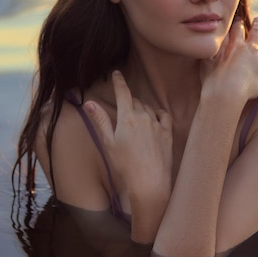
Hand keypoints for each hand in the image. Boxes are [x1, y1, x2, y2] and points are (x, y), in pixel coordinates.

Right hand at [84, 71, 172, 200]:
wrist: (149, 183)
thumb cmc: (125, 166)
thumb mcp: (108, 143)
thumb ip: (100, 121)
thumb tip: (89, 103)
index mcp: (127, 118)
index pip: (123, 92)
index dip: (119, 81)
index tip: (116, 73)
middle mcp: (144, 117)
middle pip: (134, 101)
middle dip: (128, 100)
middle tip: (122, 107)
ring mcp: (157, 124)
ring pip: (148, 108)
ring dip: (141, 108)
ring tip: (135, 117)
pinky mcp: (168, 133)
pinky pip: (163, 115)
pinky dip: (157, 113)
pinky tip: (153, 118)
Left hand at [200, 17, 257, 100]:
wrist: (226, 92)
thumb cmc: (249, 84)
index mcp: (252, 49)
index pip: (257, 33)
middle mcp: (236, 47)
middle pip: (238, 30)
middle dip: (239, 24)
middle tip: (239, 19)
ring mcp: (221, 53)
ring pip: (222, 37)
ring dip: (223, 31)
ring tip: (223, 26)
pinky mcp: (208, 62)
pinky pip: (208, 50)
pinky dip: (208, 46)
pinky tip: (205, 44)